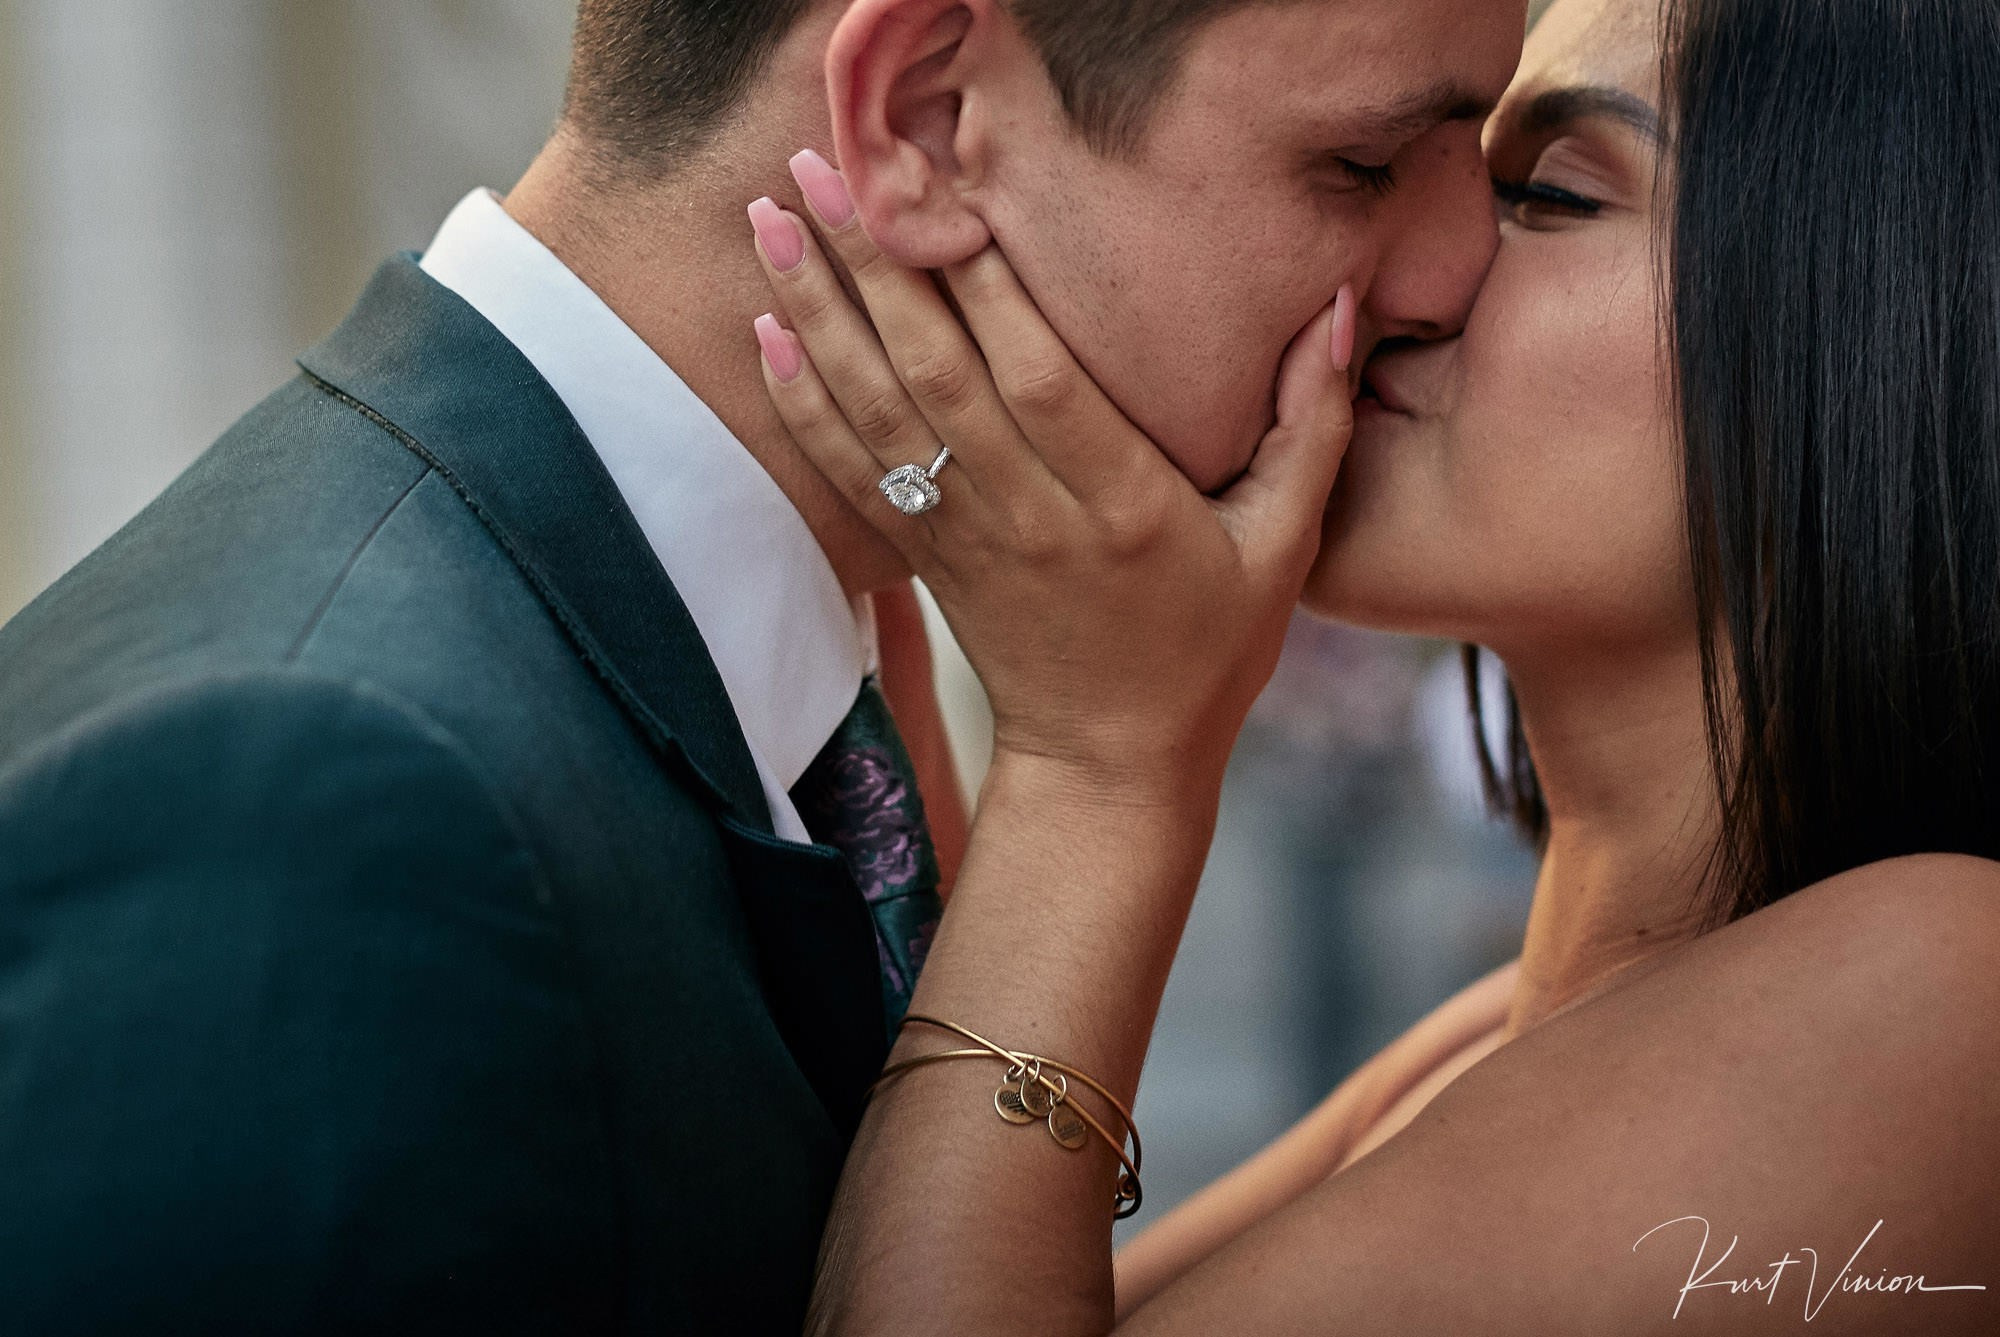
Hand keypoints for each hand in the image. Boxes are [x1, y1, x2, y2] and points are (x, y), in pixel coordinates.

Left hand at [750, 152, 1356, 803]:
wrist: (1107, 764)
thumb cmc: (1207, 651)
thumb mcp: (1285, 547)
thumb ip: (1312, 424)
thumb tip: (1342, 306)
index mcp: (1122, 507)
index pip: (1043, 379)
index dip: (986, 286)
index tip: (944, 190)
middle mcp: (1030, 518)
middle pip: (937, 378)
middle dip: (873, 268)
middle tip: (823, 164)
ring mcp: (965, 540)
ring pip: (877, 414)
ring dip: (817, 315)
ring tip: (769, 218)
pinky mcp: (924, 559)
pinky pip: (852, 472)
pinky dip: (802, 403)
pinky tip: (765, 330)